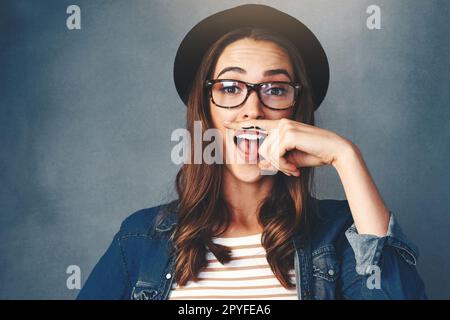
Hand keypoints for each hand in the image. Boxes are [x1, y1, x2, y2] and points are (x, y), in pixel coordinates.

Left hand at [223, 118, 354, 175]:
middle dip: (273, 164)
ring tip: (293, 168)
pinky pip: (276, 155)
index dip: (240, 125)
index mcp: (281, 125)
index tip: (226, 124)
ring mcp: (285, 127)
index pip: (256, 124)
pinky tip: (294, 168)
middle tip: (289, 170)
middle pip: (261, 147)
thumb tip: (261, 164)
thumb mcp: (291, 158)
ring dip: (280, 166)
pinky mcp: (289, 134)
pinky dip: (283, 165)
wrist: (335, 151)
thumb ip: (275, 158)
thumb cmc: (315, 154)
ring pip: (267, 153)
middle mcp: (281, 123)